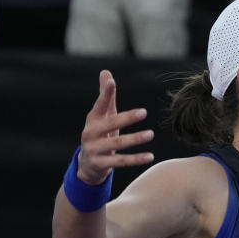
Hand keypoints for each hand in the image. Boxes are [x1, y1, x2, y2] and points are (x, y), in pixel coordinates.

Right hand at [78, 70, 154, 184]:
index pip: (100, 104)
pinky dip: (136, 159)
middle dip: (127, 118)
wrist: (87, 165)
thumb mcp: (102, 117)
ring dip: (135, 139)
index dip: (105, 93)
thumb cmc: (100, 135)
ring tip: (151, 134)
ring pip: (117, 143)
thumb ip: (106, 97)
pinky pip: (120, 161)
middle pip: (110, 123)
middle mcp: (90, 133)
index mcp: (93, 119)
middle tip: (144, 112)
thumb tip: (106, 72)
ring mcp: (94, 149)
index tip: (111, 82)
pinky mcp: (100, 164)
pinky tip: (150, 156)